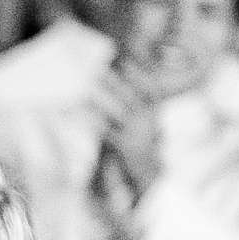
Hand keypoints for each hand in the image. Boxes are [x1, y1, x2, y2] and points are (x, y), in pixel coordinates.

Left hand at [91, 64, 162, 202]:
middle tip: (99, 69)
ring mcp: (138, 133)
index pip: (149, 90)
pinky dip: (96, 121)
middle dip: (114, 82)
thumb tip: (123, 91)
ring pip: (118, 111)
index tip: (126, 62)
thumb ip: (137, 110)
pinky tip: (84, 113)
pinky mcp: (126, 146)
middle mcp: (148, 122)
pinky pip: (108, 131)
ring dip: (102, 98)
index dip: (139, 75)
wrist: (150, 177)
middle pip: (129, 96)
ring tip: (88, 88)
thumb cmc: (144, 149)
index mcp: (154, 115)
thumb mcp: (145, 127)